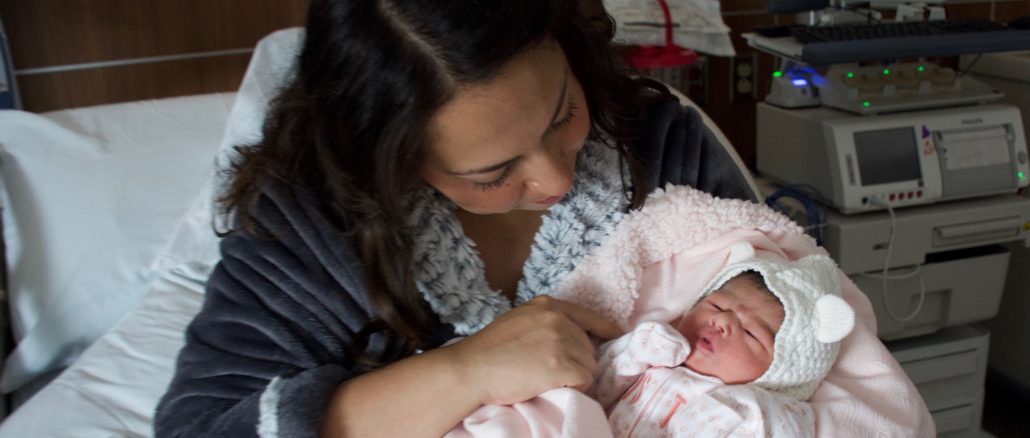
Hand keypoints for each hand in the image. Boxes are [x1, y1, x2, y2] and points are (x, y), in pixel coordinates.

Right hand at [445, 296, 621, 405]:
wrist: (470, 369)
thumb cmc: (487, 350)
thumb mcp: (519, 320)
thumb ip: (544, 322)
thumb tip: (570, 336)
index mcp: (548, 306)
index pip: (589, 316)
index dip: (605, 329)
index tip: (616, 336)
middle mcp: (558, 319)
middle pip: (589, 347)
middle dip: (578, 362)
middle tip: (554, 374)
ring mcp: (560, 341)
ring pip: (589, 365)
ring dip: (576, 377)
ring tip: (551, 381)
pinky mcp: (560, 365)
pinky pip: (584, 380)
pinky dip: (576, 388)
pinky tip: (556, 388)